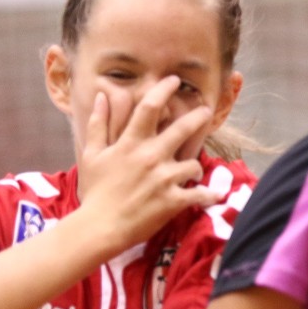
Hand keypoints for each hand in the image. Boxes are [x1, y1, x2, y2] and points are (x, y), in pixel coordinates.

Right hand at [77, 77, 218, 250]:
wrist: (99, 227)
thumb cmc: (95, 192)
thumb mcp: (91, 155)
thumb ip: (98, 124)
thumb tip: (102, 96)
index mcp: (131, 143)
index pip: (150, 107)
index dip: (164, 90)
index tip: (174, 81)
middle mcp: (151, 156)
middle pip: (183, 128)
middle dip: (199, 117)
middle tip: (207, 111)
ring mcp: (164, 179)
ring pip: (193, 164)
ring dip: (196, 167)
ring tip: (195, 172)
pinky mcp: (172, 201)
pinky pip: (199, 195)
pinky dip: (209, 195)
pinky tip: (215, 195)